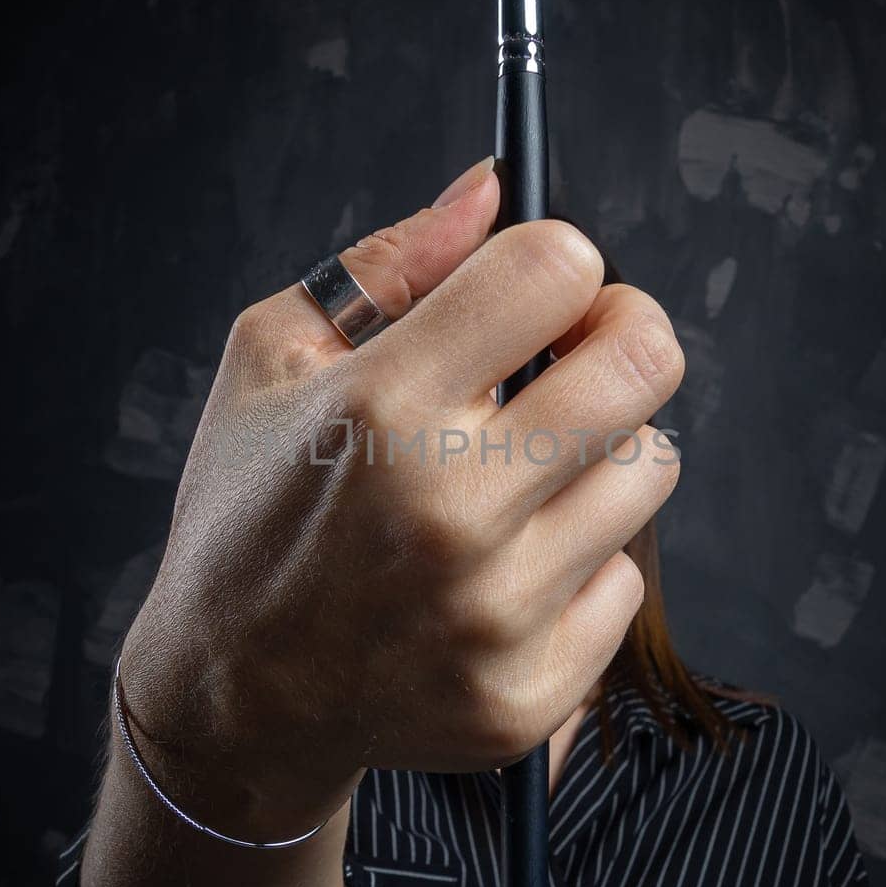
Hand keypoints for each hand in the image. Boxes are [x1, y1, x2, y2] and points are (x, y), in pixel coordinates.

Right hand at [120, 155, 683, 816]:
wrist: (233, 698)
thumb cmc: (247, 514)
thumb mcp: (270, 359)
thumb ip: (391, 262)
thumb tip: (494, 189)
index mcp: (380, 406)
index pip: (556, 268)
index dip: (560, 259)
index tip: (543, 290)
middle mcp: (449, 509)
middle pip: (645, 361)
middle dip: (625, 334)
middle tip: (581, 353)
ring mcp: (497, 611)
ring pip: (651, 470)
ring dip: (603, 455)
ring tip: (522, 476)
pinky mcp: (528, 690)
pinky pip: (625, 582)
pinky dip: (580, 563)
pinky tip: (505, 571)